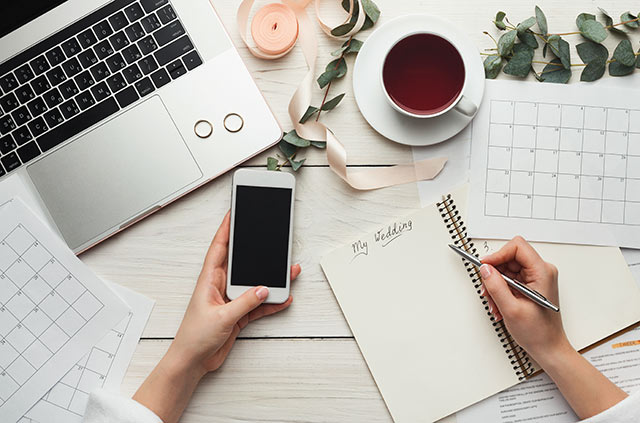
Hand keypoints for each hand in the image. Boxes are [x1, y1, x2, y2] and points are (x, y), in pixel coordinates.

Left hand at [168, 211, 300, 375]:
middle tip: (271, 239)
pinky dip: (271, 302)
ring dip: (270, 279)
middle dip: (256, 252)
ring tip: (288, 272)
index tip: (234, 213)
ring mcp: (230, 300)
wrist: (193, 362)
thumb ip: (245, 302)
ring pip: (254, 283)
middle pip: (241, 263)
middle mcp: (220, 286)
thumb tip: (263, 288)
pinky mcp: (238, 314)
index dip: (226, 229)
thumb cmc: (194, 338)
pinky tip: (283, 298)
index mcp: (209, 280)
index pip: (219, 248)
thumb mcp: (221, 317)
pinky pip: (258, 303)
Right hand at [479, 236, 567, 362]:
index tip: (484, 266)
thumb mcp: (511, 309)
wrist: (548, 348)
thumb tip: (485, 269)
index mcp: (542, 272)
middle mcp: (541, 271)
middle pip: (509, 257)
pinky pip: (509, 279)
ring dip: (496, 285)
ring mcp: (536, 278)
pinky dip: (500, 291)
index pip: (517, 247)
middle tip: (488, 289)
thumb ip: (496, 286)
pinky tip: (500, 304)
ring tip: (495, 303)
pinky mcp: (530, 285)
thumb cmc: (539, 332)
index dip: (498, 254)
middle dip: (495, 274)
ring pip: (506, 269)